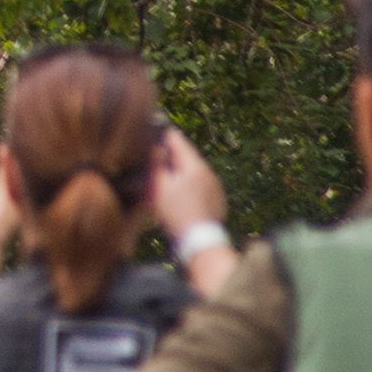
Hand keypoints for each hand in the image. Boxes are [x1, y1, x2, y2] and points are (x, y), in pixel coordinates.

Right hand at [147, 123, 229, 248]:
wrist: (200, 241)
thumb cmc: (177, 212)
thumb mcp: (160, 187)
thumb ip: (156, 164)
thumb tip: (156, 147)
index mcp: (194, 165)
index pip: (178, 140)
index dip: (164, 135)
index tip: (154, 131)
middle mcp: (209, 172)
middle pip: (187, 157)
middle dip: (172, 157)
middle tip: (156, 159)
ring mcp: (216, 187)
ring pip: (194, 173)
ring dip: (181, 174)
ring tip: (167, 181)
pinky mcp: (218, 201)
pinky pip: (201, 187)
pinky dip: (190, 187)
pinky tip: (181, 198)